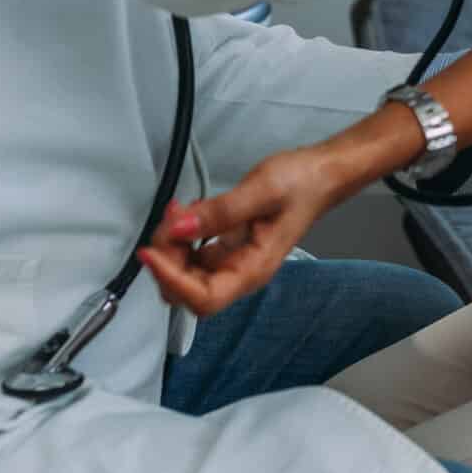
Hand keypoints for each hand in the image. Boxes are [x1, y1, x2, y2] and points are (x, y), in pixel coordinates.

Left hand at [144, 146, 356, 316]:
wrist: (320, 174)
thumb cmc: (302, 185)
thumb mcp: (260, 191)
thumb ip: (219, 213)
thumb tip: (181, 228)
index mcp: (253, 270)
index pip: (203, 298)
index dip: (172, 280)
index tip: (151, 253)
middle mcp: (241, 273)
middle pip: (188, 289)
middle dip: (168, 259)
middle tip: (169, 222)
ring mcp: (232, 261)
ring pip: (185, 271)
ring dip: (172, 246)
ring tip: (178, 212)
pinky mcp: (226, 246)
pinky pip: (193, 252)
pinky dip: (181, 235)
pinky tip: (185, 213)